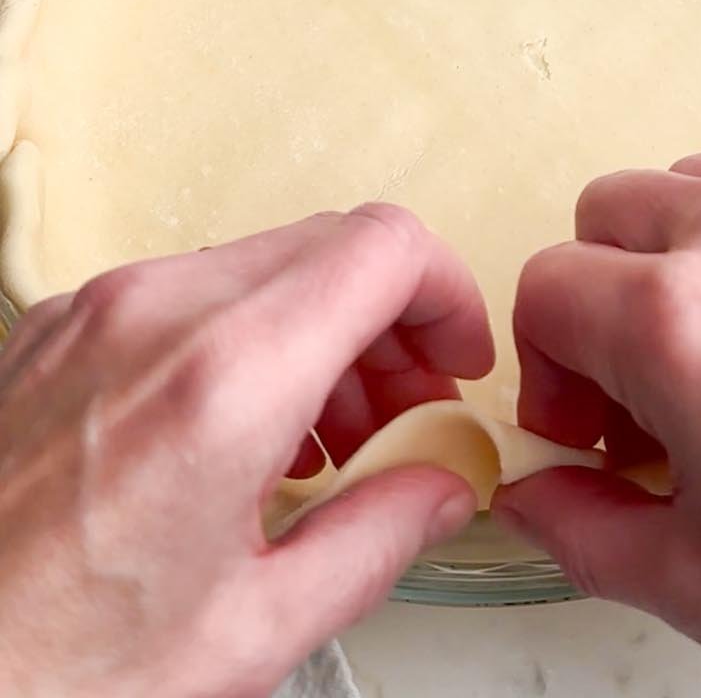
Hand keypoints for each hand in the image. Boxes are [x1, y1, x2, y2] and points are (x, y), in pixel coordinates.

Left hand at [0, 205, 492, 697]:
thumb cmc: (45, 671)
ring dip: (321, 328)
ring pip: (263, 261)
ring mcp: (97, 307)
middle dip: (392, 321)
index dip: (449, 294)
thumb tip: (438, 487)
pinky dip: (246, 334)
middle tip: (406, 412)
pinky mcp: (55, 324)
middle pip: (332, 245)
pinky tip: (242, 434)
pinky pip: (189, 288)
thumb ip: (375, 541)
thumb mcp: (248, 632)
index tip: (455, 360)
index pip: (385, 248)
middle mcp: (157, 312)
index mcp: (224, 379)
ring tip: (327, 441)